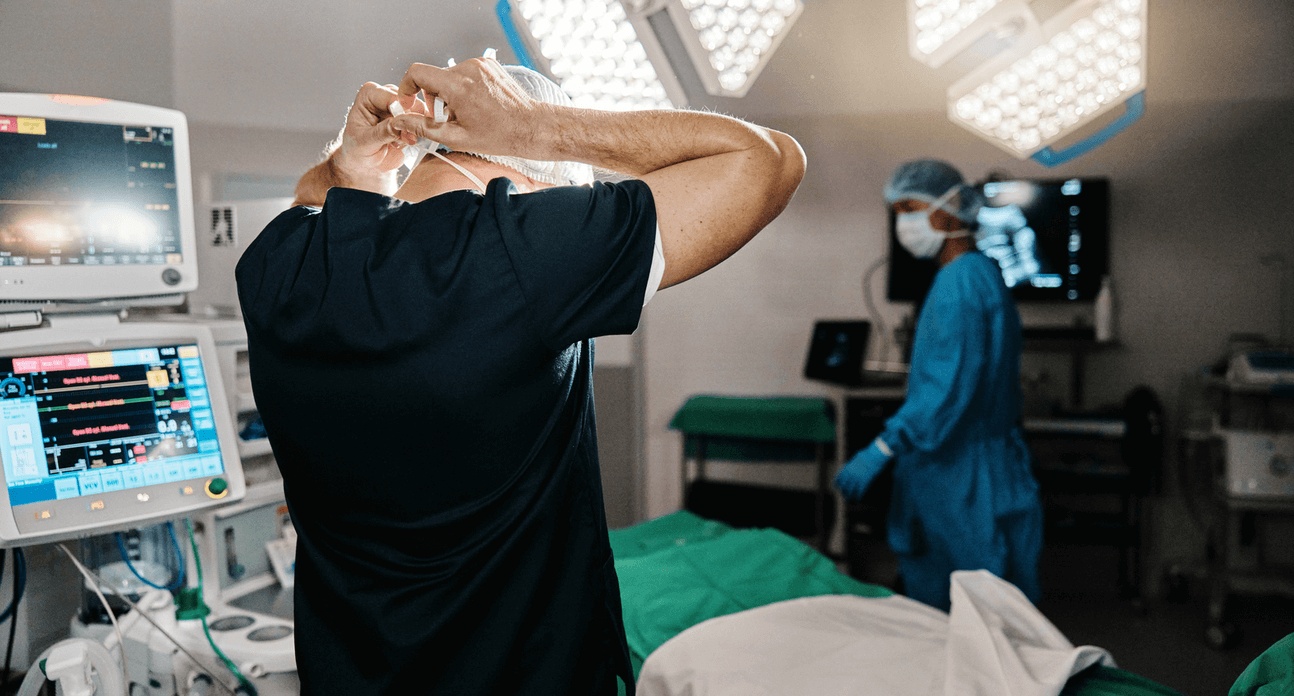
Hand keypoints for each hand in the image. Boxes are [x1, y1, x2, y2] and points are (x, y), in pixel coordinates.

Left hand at [334, 82, 419, 177]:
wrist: (366, 164)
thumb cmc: (357, 150)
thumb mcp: (366, 142)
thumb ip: (382, 132)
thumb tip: (397, 123)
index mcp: (369, 95)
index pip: (392, 96)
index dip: (401, 111)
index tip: (403, 128)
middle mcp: (385, 95)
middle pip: (409, 101)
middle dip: (410, 121)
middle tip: (405, 137)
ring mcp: (399, 106)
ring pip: (419, 111)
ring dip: (414, 128)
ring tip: (401, 141)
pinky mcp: (410, 118)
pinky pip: (422, 122)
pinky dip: (417, 133)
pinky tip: (404, 142)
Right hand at [390, 58, 548, 160]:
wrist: (530, 127)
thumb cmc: (500, 135)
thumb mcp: (455, 137)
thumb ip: (423, 127)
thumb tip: (402, 120)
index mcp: (458, 85)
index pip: (417, 72)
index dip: (407, 87)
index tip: (409, 101)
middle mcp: (469, 68)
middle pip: (434, 77)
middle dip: (432, 98)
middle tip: (444, 118)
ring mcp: (480, 64)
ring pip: (449, 76)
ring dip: (449, 95)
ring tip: (463, 114)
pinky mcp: (489, 65)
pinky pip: (465, 74)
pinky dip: (463, 88)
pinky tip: (475, 106)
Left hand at [834, 442, 891, 500]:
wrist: (875, 454)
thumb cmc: (868, 454)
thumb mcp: (856, 458)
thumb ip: (852, 464)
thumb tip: (850, 466)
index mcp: (847, 468)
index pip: (839, 479)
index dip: (838, 485)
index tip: (839, 488)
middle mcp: (851, 474)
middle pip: (844, 486)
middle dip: (844, 492)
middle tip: (845, 496)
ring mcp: (857, 478)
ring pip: (851, 490)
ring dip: (850, 496)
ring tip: (851, 500)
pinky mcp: (865, 481)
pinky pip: (860, 491)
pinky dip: (859, 496)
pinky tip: (859, 499)